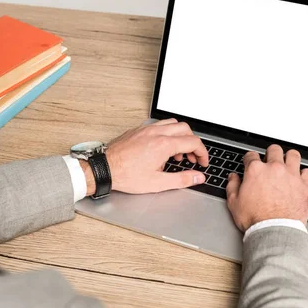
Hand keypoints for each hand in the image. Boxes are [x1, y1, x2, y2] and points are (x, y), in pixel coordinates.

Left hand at [82, 119, 208, 194]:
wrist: (105, 168)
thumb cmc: (127, 175)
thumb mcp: (158, 183)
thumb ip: (182, 179)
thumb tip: (198, 177)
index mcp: (164, 145)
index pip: (193, 142)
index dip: (203, 153)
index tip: (202, 162)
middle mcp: (156, 133)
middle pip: (186, 129)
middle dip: (193, 143)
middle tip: (191, 158)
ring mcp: (146, 129)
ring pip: (172, 124)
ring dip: (180, 136)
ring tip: (176, 154)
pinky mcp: (138, 130)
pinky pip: (159, 125)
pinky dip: (167, 133)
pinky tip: (161, 148)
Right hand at [226, 145, 307, 231]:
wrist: (274, 230)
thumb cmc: (255, 218)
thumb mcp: (234, 203)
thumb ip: (232, 186)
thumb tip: (233, 178)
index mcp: (255, 170)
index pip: (251, 155)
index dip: (249, 159)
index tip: (250, 162)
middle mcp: (274, 168)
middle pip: (274, 150)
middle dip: (270, 153)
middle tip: (269, 160)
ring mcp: (291, 175)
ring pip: (293, 155)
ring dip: (289, 157)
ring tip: (286, 163)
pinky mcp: (304, 185)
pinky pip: (307, 171)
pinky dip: (303, 173)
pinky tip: (299, 178)